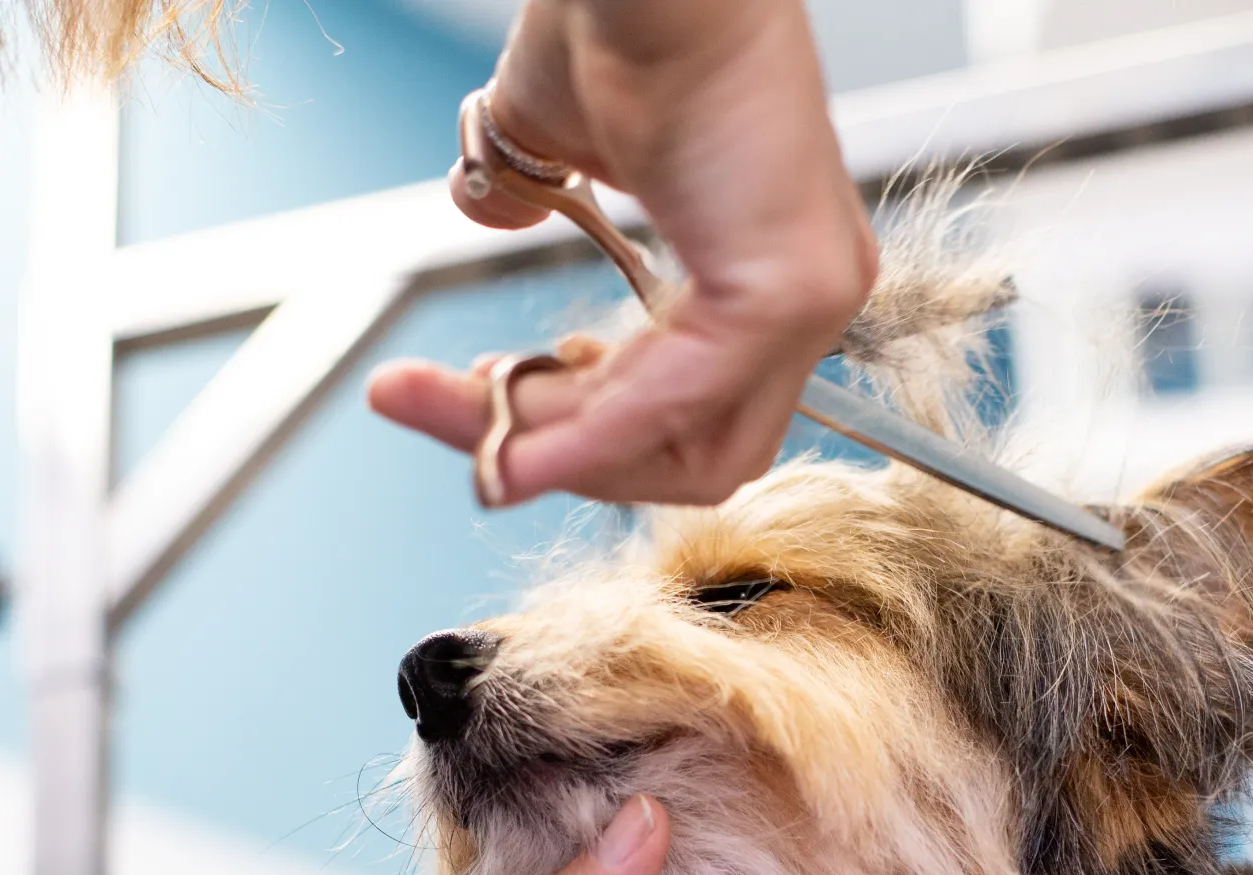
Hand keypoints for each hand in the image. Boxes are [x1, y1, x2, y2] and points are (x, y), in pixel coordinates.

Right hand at [366, 0, 876, 506]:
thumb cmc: (623, 13)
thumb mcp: (555, 138)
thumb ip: (530, 196)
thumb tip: (486, 213)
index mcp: (768, 261)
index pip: (683, 408)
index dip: (579, 428)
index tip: (482, 402)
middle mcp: (806, 294)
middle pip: (690, 452)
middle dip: (559, 450)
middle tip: (450, 417)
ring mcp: (806, 299)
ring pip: (685, 451)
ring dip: (553, 449)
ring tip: (445, 411)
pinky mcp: (781, 294)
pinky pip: (673, 407)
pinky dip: (583, 441)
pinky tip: (505, 453)